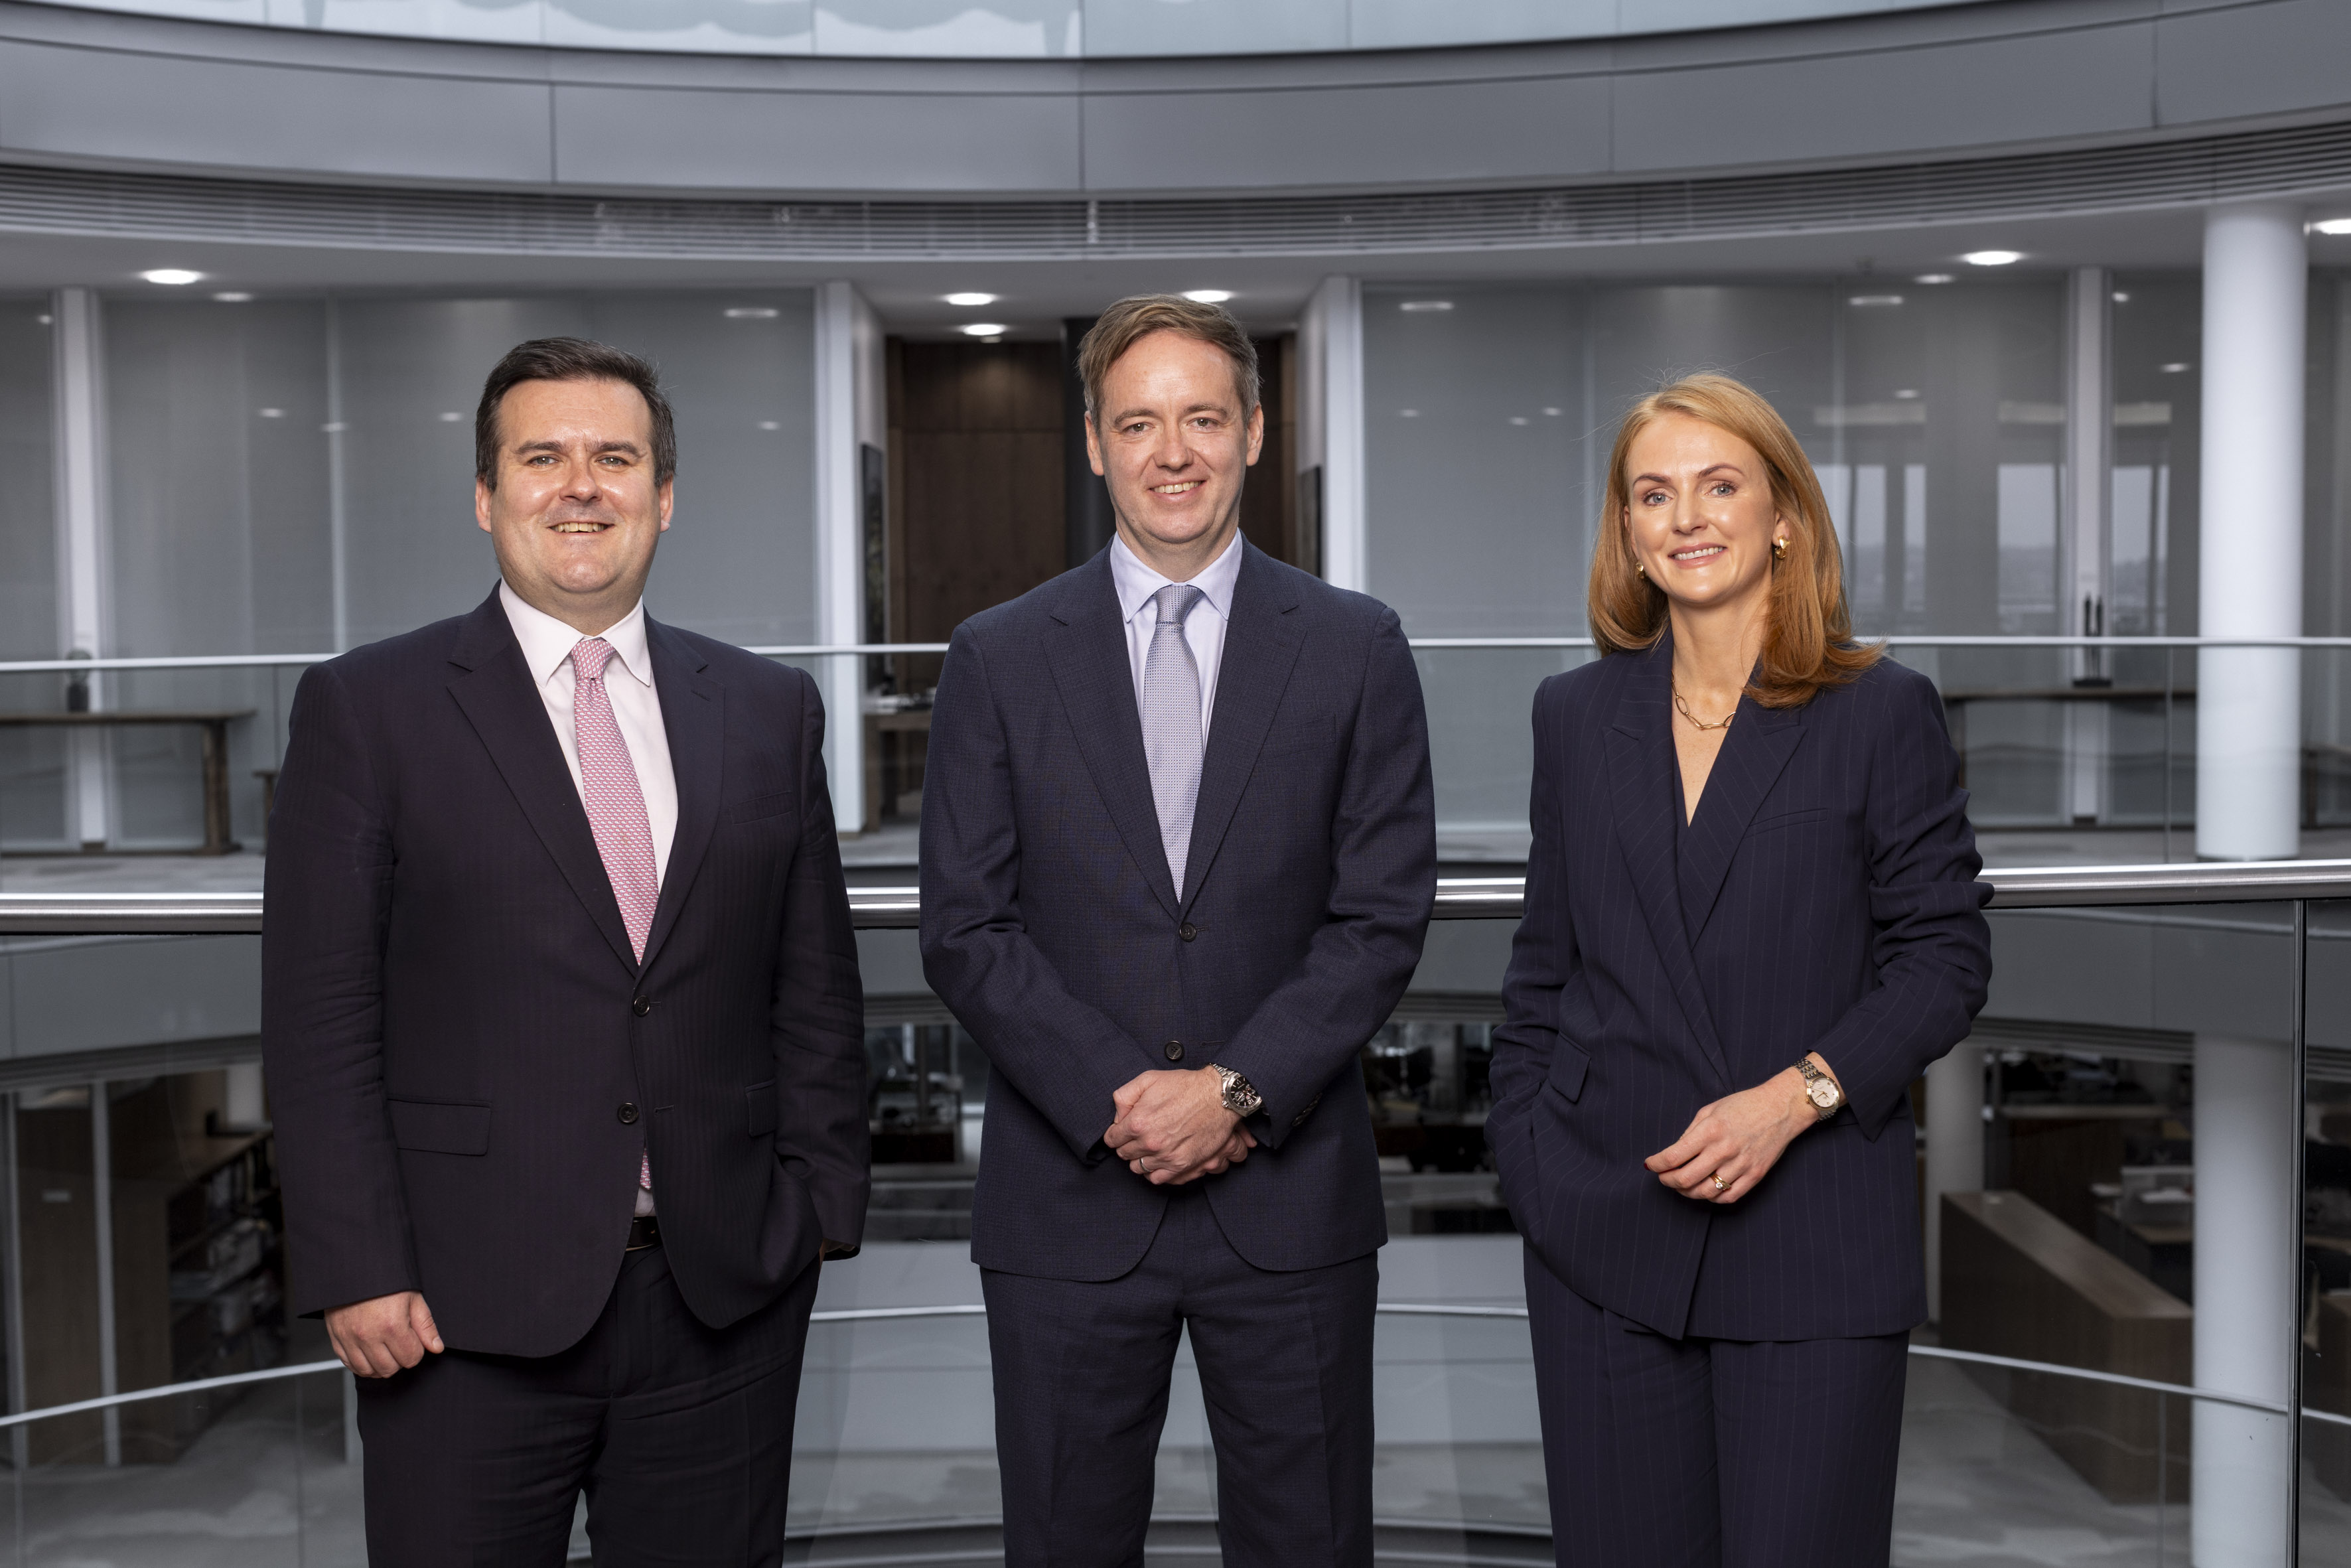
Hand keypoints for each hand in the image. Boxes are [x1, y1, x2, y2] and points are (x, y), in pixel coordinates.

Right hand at [325, 1290, 443, 1377]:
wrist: (355, 1268)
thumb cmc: (384, 1279)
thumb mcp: (413, 1298)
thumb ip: (426, 1326)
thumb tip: (436, 1347)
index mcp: (392, 1325)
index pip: (411, 1358)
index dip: (416, 1351)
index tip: (414, 1341)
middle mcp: (369, 1336)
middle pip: (390, 1369)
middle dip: (399, 1360)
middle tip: (400, 1345)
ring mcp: (350, 1339)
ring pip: (368, 1371)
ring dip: (380, 1366)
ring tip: (386, 1351)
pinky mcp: (337, 1339)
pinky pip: (349, 1365)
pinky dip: (361, 1364)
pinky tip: (369, 1354)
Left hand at [1105, 1067, 1256, 1185]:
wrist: (1217, 1096)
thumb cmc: (1184, 1086)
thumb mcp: (1148, 1079)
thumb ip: (1124, 1097)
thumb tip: (1117, 1117)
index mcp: (1138, 1122)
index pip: (1112, 1139)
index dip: (1116, 1133)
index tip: (1121, 1131)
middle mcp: (1149, 1142)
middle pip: (1124, 1154)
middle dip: (1127, 1145)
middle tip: (1137, 1137)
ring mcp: (1166, 1156)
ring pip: (1137, 1168)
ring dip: (1139, 1158)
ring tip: (1148, 1148)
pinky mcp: (1182, 1165)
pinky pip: (1156, 1179)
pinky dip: (1153, 1171)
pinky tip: (1157, 1160)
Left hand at [1644, 1057, 1836, 1204]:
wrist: (1781, 1108)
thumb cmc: (1743, 1105)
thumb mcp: (1710, 1110)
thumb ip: (1690, 1133)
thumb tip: (1673, 1154)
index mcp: (1710, 1130)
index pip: (1673, 1156)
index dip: (1656, 1165)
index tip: (1650, 1165)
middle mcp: (1724, 1150)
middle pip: (1686, 1179)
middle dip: (1668, 1181)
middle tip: (1663, 1178)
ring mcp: (1741, 1165)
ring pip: (1706, 1193)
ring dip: (1687, 1193)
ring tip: (1682, 1185)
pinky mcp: (1755, 1175)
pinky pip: (1729, 1197)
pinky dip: (1713, 1198)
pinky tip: (1706, 1190)